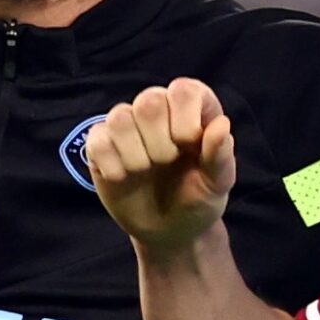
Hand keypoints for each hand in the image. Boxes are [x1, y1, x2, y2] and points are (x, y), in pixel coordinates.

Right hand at [87, 79, 237, 256]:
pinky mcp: (101, 144)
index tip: (189, 146)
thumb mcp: (217, 183)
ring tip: (145, 170)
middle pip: (149, 100)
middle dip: (160, 142)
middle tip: (167, 162)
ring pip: (119, 117)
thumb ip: (221, 155)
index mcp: (191, 107)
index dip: (185, 120)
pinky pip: (97, 140)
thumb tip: (222, 124)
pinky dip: (113, 165)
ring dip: (136, 155)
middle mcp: (158, 108)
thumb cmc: (198, 198)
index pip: (183, 90)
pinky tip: (124, 178)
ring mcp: (127, 124)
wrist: (168, 230)